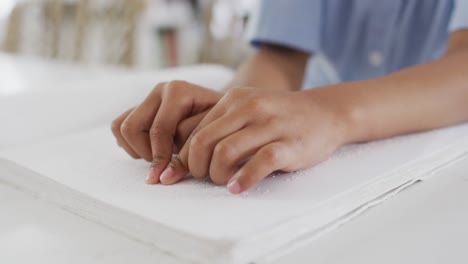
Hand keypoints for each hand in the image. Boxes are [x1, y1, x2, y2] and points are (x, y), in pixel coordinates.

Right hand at [111, 81, 221, 183]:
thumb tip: (166, 174)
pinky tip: (152, 150)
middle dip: (147, 152)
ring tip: (160, 156)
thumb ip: (191, 150)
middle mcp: (160, 90)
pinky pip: (118, 127)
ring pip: (121, 127)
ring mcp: (148, 97)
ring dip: (137, 148)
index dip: (161, 157)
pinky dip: (130, 144)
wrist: (226, 113)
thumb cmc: (224, 126)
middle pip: (132, 128)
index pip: (158, 130)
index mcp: (178, 91)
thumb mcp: (214, 136)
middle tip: (164, 164)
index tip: (166, 176)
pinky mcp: (139, 107)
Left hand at [159, 87, 347, 192]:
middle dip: (197, 167)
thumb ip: (220, 127)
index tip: (188, 171)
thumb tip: (185, 157)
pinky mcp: (289, 144)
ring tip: (224, 182)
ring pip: (225, 153)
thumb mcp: (248, 109)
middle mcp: (249, 107)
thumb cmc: (280, 117)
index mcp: (234, 99)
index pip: (196, 131)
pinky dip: (243, 180)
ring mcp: (270, 125)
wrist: (326, 112)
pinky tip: (237, 187)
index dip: (186, 156)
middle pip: (204, 143)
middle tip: (205, 177)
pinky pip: (258, 163)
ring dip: (217, 175)